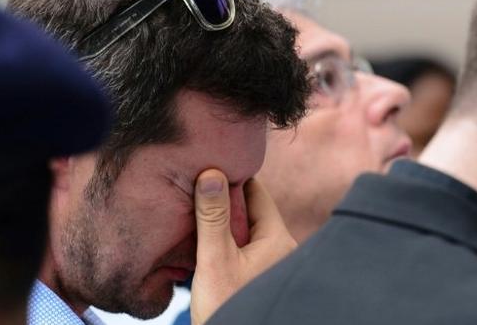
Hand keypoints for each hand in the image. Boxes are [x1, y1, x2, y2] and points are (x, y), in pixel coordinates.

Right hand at [190, 169, 295, 323]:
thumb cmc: (224, 306)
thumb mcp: (214, 259)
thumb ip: (212, 217)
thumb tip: (212, 173)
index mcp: (278, 240)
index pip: (256, 192)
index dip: (231, 179)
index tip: (207, 169)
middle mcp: (281, 249)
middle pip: (251, 210)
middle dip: (224, 201)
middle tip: (195, 189)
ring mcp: (271, 264)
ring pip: (245, 229)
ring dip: (222, 223)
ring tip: (195, 214)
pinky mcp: (258, 277)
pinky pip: (242, 247)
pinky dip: (224, 240)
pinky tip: (203, 241)